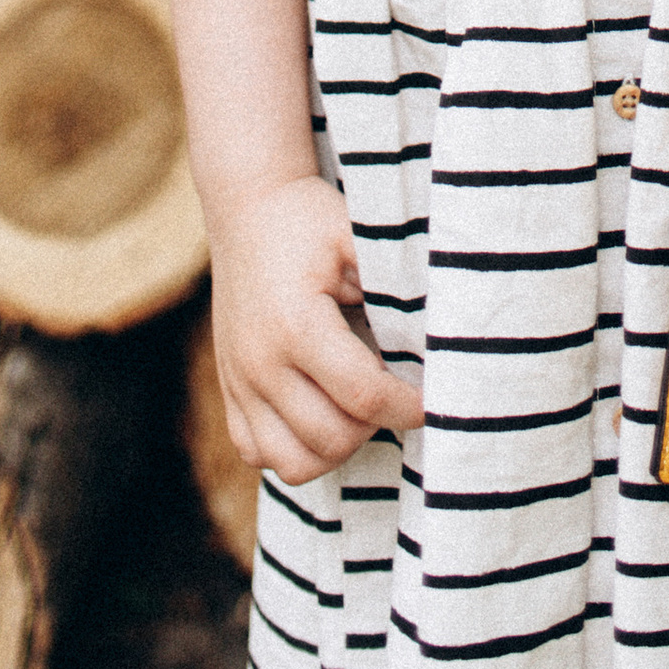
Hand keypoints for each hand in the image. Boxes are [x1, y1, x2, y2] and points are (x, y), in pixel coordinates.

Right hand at [206, 174, 423, 482]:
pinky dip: (292, 451)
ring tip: (357, 413)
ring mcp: (239, 381)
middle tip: (393, 397)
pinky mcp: (227, 389)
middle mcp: (261, 362)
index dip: (405, 406)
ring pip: (292, 462)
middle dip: (374, 426)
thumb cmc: (308, 219)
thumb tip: (440, 331)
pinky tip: (318, 417)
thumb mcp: (354, 235)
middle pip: (331, 437)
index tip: (429, 399)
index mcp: (297, 324)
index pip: (362, 395)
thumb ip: (393, 284)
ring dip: (334, 448)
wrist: (246, 206)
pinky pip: (256, 453)